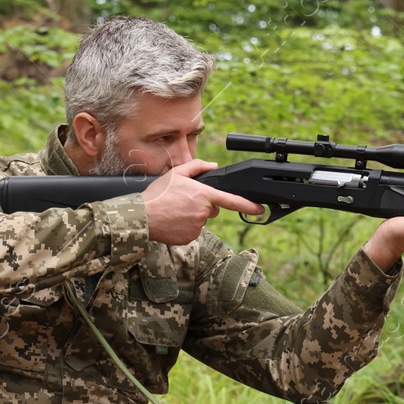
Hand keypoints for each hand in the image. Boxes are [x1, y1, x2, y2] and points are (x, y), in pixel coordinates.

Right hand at [141, 159, 263, 244]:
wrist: (142, 217)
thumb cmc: (157, 195)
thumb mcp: (176, 173)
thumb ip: (197, 167)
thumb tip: (212, 165)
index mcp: (203, 195)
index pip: (232, 201)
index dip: (248, 205)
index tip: (260, 209)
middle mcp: (203, 212)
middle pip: (212, 209)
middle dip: (202, 205)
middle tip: (182, 201)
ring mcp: (198, 227)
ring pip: (202, 220)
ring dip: (192, 216)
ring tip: (175, 211)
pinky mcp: (190, 237)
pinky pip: (193, 231)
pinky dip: (186, 227)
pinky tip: (173, 221)